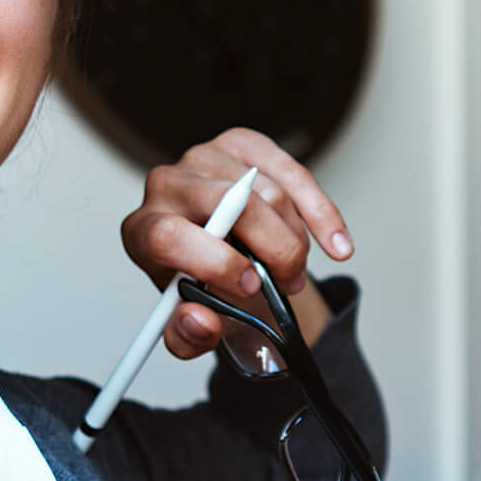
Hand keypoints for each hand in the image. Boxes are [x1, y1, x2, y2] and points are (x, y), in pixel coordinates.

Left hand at [119, 128, 356, 359]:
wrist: (218, 254)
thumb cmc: (199, 284)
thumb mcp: (190, 321)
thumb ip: (188, 335)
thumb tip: (200, 320)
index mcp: (143, 231)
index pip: (169, 235)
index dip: (214, 262)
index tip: (252, 285)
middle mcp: (167, 185)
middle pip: (229, 204)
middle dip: (273, 248)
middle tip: (287, 283)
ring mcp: (205, 158)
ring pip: (269, 193)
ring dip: (295, 240)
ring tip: (292, 271)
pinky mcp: (241, 144)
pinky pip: (292, 174)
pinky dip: (321, 213)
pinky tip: (337, 244)